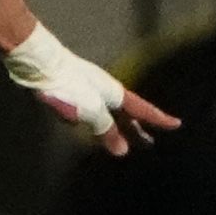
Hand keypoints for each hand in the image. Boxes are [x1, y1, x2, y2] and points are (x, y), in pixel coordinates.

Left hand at [5, 27, 180, 156]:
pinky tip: (86, 129)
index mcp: (114, 93)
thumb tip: (122, 150)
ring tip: (122, 142)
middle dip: (135, 128)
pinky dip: (93, 122)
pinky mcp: (69, 91)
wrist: (39, 64)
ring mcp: (86, 90)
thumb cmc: (69, 85)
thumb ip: (107, 130)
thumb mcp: (93, 110)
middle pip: (124, 114)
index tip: (176, 125)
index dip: (159, 119)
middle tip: (147, 143)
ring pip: (106, 114)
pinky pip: (87, 112)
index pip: (142, 110)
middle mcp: (103, 90)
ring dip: (115, 128)